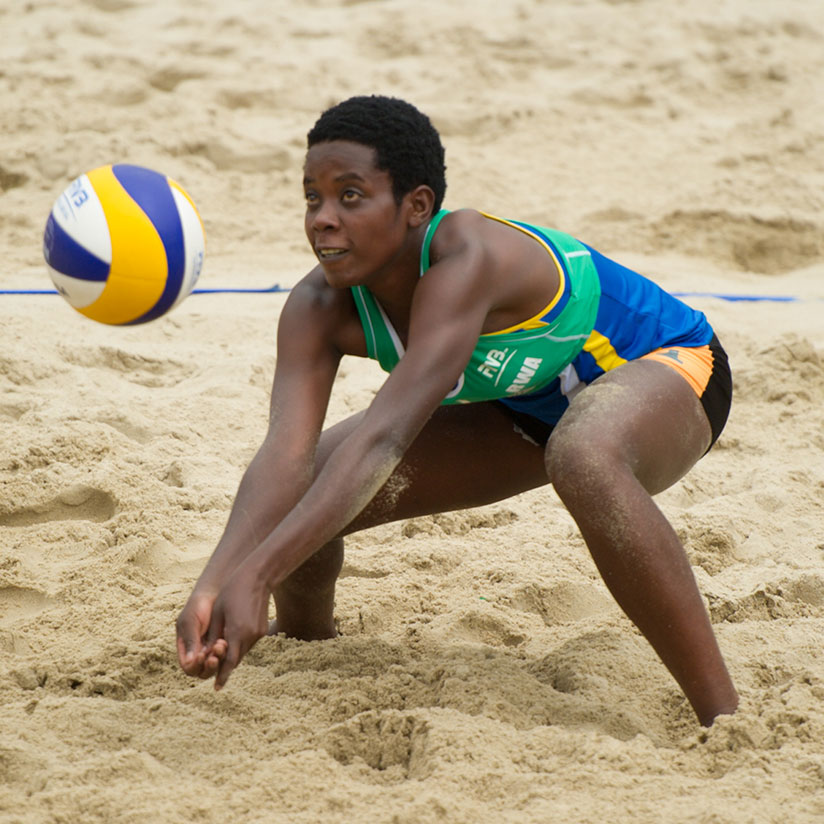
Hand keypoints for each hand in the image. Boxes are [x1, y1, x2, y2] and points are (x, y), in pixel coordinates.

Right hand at [176, 589, 227, 678]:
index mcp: (187, 651)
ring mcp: (214, 651)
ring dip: (220, 659)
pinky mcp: (227, 646)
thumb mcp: (190, 622)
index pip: (189, 668)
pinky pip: (228, 656)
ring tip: (221, 644)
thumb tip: (189, 663)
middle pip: (204, 672)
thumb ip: (190, 641)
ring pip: (218, 666)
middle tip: (214, 656)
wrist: (214, 594)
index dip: (195, 666)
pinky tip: (227, 640)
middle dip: (210, 666)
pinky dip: (228, 652)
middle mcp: (200, 654)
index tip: (200, 655)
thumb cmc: (197, 607)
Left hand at [205, 566, 270, 690]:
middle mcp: (251, 636)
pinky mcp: (262, 629)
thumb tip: (208, 654)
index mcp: (237, 633)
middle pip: (235, 659)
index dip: (222, 676)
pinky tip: (232, 640)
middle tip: (214, 672)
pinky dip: (239, 646)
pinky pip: (248, 643)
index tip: (216, 688)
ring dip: (232, 655)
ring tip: (220, 654)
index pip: (228, 663)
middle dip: (224, 666)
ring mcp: (259, 633)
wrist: (259, 576)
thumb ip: (214, 636)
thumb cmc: (233, 591)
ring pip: (242, 652)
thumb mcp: (218, 613)